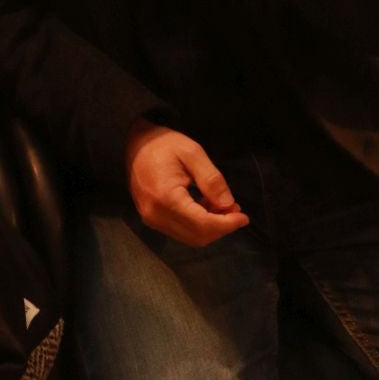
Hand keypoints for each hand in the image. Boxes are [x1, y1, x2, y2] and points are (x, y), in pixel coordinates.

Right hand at [125, 121, 248, 246]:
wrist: (134, 142)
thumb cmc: (163, 144)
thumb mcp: (192, 152)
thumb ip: (212, 179)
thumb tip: (228, 205)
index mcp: (166, 198)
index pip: (202, 224)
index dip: (226, 224)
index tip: (244, 216)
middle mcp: (156, 215)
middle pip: (197, 236)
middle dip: (221, 227)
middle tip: (235, 209)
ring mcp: (151, 219)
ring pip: (189, 237)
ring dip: (210, 227)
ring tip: (222, 206)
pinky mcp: (151, 218)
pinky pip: (180, 231)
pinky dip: (198, 225)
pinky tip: (205, 207)